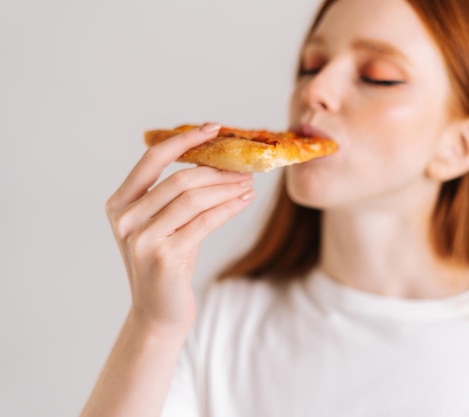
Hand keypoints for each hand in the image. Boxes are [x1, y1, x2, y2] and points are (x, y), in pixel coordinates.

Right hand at [105, 123, 253, 336]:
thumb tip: (219, 162)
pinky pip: (204, 222)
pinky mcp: (163, 258)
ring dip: (227, 187)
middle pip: (179, 179)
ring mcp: (141, 239)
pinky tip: (245, 200)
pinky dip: (229, 207)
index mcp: (119, 204)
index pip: (152, 159)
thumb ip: (178, 196)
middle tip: (244, 167)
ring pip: (193, 199)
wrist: (159, 313)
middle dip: (217, 170)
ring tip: (249, 183)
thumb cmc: (167, 264)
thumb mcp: (166, 225)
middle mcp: (124, 220)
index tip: (213, 128)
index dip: (184, 140)